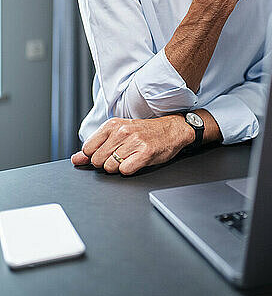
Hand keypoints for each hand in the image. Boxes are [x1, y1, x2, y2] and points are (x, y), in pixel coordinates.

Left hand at [71, 115, 193, 174]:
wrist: (171, 129)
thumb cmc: (144, 132)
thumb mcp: (118, 133)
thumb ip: (95, 146)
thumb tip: (75, 159)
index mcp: (112, 125)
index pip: (87, 149)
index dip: (96, 155)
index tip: (107, 152)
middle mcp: (121, 131)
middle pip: (97, 161)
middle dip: (106, 163)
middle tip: (120, 155)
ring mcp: (133, 142)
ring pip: (110, 167)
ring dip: (118, 167)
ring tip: (129, 157)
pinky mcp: (145, 153)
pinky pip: (125, 171)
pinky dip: (129, 170)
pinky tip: (137, 161)